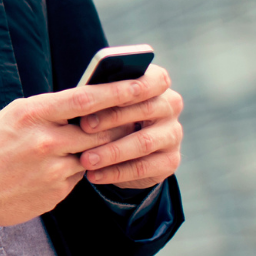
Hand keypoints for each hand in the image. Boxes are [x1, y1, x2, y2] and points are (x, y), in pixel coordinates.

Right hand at [0, 69, 175, 230]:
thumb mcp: (14, 117)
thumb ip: (50, 110)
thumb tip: (88, 101)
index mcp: (33, 113)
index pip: (86, 98)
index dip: (119, 91)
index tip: (142, 83)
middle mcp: (45, 140)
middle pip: (101, 132)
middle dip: (119, 127)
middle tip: (134, 119)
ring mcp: (52, 169)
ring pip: (94, 157)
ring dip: (98, 152)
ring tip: (91, 146)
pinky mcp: (55, 193)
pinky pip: (79, 178)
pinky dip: (76, 172)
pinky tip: (55, 171)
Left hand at [77, 64, 182, 190]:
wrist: (122, 149)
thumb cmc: (107, 113)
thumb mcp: (104, 100)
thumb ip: (101, 91)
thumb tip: (82, 90)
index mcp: (157, 83)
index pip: (154, 79)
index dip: (129, 87)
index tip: (99, 94)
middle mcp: (170, 106)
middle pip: (146, 109)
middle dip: (112, 118)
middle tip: (84, 127)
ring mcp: (173, 134)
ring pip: (144, 142)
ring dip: (111, 152)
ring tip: (85, 159)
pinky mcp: (170, 161)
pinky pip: (143, 168)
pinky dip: (115, 172)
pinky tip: (94, 175)